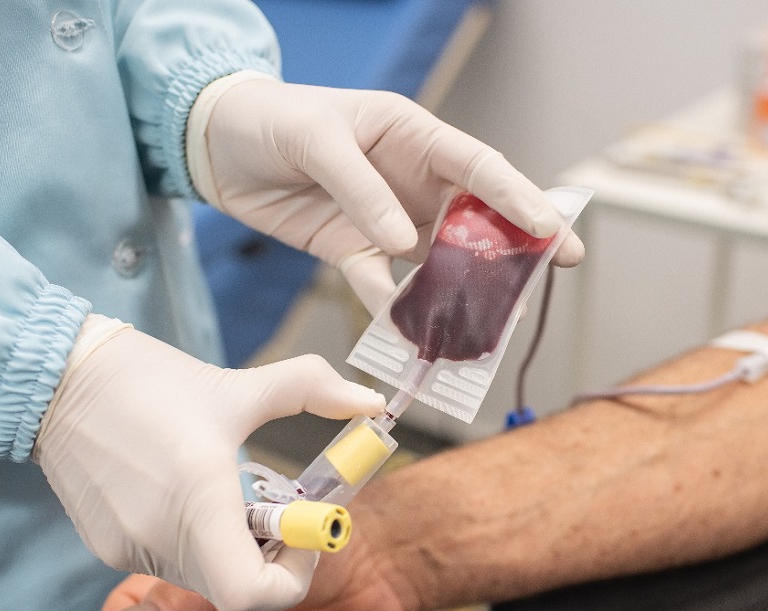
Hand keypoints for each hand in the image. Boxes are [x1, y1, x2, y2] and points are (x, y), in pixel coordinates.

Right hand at [34, 315, 384, 610]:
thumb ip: (313, 392)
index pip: (251, 595)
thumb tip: (372, 402)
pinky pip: (165, 563)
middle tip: (272, 513)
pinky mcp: (105, 545)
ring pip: (200, 580)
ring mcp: (126, 547)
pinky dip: (191, 542)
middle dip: (266, 561)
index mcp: (199, 498)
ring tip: (227, 493)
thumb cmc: (150, 379)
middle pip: (232, 592)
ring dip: (228, 551)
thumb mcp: (240, 384)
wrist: (55, 378)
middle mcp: (160, 536)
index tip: (299, 536)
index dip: (289, 580)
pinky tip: (185, 491)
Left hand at [191, 76, 584, 312]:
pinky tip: (411, 333)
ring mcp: (384, 219)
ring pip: (437, 260)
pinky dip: (396, 310)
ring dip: (461, 291)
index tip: (551, 232)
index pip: (478, 167)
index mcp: (414, 135)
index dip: (518, 199)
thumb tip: (406, 243)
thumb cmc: (272, 119)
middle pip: (473, 219)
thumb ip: (362, 190)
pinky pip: (381, 284)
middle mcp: (410, 179)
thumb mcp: (317, 140)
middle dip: (512, 250)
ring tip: (490, 322)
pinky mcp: (351, 249)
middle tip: (548, 279)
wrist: (216, 146)